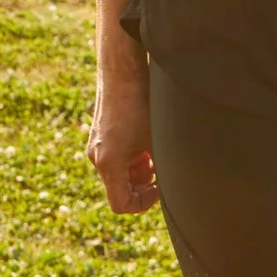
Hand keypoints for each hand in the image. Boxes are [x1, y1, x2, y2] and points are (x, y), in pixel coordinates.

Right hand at [87, 76, 158, 214]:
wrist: (122, 72)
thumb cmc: (141, 104)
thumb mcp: (157, 140)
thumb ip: (163, 168)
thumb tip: (180, 187)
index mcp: (109, 163)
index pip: (121, 204)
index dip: (144, 203)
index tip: (160, 186)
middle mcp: (97, 157)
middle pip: (120, 190)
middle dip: (143, 186)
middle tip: (161, 171)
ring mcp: (96, 146)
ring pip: (119, 174)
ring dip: (139, 172)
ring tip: (155, 154)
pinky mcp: (100, 136)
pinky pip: (115, 159)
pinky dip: (132, 159)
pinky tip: (146, 142)